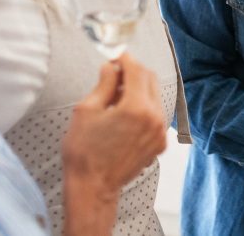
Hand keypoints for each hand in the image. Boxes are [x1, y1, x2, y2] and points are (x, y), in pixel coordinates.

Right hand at [61, 53, 166, 235]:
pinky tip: (124, 113)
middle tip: (114, 72)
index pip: (137, 70)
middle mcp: (154, 118)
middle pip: (150, 79)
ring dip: (139, 88)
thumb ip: (104, 84)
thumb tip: (110, 67)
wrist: (93, 187)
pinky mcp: (159, 143)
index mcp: (137, 108)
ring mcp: (160, 132)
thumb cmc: (84, 152)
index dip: (125, 58)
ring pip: (155, 96)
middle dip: (133, 71)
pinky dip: (143, 107)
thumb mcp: (87, 111)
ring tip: (116, 95)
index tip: (115, 55)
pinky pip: (156, 114)